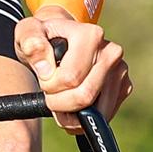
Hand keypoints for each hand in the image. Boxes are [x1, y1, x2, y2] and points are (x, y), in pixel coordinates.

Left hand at [14, 6, 131, 131]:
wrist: (61, 39)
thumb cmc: (43, 37)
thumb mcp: (28, 33)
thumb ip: (31, 44)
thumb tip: (46, 70)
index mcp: (90, 35)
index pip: (70, 78)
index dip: (50, 87)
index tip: (43, 78)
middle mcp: (111, 51)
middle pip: (85, 96)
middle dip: (60, 103)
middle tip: (49, 95)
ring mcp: (120, 70)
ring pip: (97, 111)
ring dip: (72, 115)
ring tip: (59, 102)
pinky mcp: (124, 86)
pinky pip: (104, 115)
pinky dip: (85, 118)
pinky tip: (73, 105)